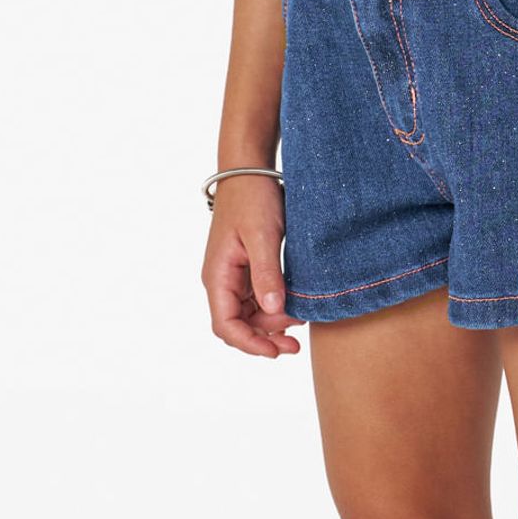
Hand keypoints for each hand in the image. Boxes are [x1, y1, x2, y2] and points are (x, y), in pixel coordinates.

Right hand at [201, 174, 304, 357]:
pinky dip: (273, 308)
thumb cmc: (253, 197)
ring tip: (300, 324)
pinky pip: (257, 298)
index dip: (250, 344)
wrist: (250, 167)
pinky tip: (294, 307)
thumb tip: (272, 312)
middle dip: (264, 338)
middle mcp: (222, 279)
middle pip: (238, 324)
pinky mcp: (247, 266)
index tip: (277, 351)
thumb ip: (267, 273)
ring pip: (248, 314)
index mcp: (217, 275)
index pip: (226, 325)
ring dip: (270, 325)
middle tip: (296, 343)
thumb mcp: (263, 235)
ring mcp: (234, 274)